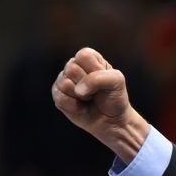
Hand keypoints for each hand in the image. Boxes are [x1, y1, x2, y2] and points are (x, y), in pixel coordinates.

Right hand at [52, 47, 148, 162]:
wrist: (112, 120)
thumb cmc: (115, 97)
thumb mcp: (117, 81)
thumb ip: (98, 78)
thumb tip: (78, 90)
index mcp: (90, 58)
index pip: (83, 55)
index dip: (94, 70)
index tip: (104, 79)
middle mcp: (75, 66)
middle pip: (71, 68)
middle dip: (87, 84)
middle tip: (96, 92)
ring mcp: (64, 80)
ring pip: (64, 83)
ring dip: (81, 96)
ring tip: (88, 98)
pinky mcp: (58, 96)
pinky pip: (60, 97)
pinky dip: (74, 106)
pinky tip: (81, 107)